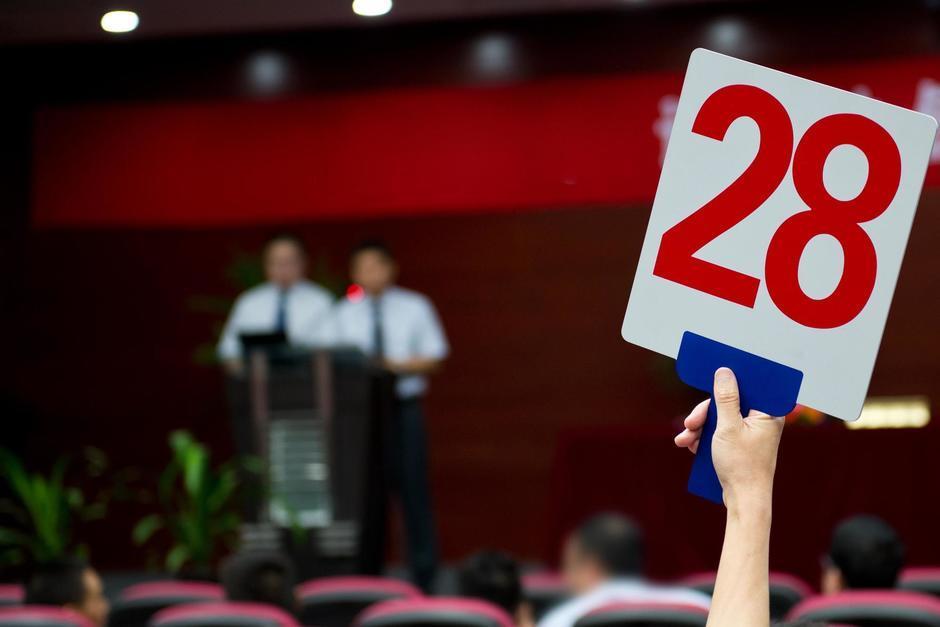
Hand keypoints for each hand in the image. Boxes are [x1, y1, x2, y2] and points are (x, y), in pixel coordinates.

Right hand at [674, 367, 783, 508]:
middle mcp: (761, 420)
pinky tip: (690, 445)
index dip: (728, 381)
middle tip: (690, 423)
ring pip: (720, 418)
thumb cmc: (742, 466)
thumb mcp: (728, 427)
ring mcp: (750, 433)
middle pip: (728, 402)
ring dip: (700, 427)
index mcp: (767, 412)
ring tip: (685, 440)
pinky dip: (704, 437)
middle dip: (705, 413)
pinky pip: (720, 432)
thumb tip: (724, 371)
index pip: (748, 386)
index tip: (709, 378)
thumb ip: (726, 397)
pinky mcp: (740, 444)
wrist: (744, 501)